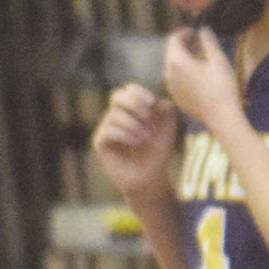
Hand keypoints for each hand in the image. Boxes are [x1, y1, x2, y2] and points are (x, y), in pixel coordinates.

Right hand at [91, 84, 177, 198]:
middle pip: (116, 96)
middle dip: (134, 104)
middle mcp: (116, 116)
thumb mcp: (168, 127)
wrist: (151, 178)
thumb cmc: (158, 151)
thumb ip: (165, 108)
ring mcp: (106, 129)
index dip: (139, 92)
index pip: (128, 90)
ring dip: (134, 124)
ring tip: (145, 138)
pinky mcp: (100, 143)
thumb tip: (154, 100)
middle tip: (148, 118)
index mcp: (131, 110)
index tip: (152, 103)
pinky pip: (108, 130)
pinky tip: (136, 142)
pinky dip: (125, 134)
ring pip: (114, 115)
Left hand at [162, 28, 243, 130]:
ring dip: (184, 59)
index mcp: (177, 62)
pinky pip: (176, 80)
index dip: (184, 32)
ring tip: (200, 58)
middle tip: (199, 42)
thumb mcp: (217, 59)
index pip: (174, 39)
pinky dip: (184, 72)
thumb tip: (202, 29)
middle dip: (183, 45)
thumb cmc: (221, 86)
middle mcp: (169, 74)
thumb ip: (208, 40)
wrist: (221, 116)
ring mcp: (171, 88)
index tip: (196, 31)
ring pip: (173, 66)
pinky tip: (199, 75)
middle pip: (171, 52)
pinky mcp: (176, 98)